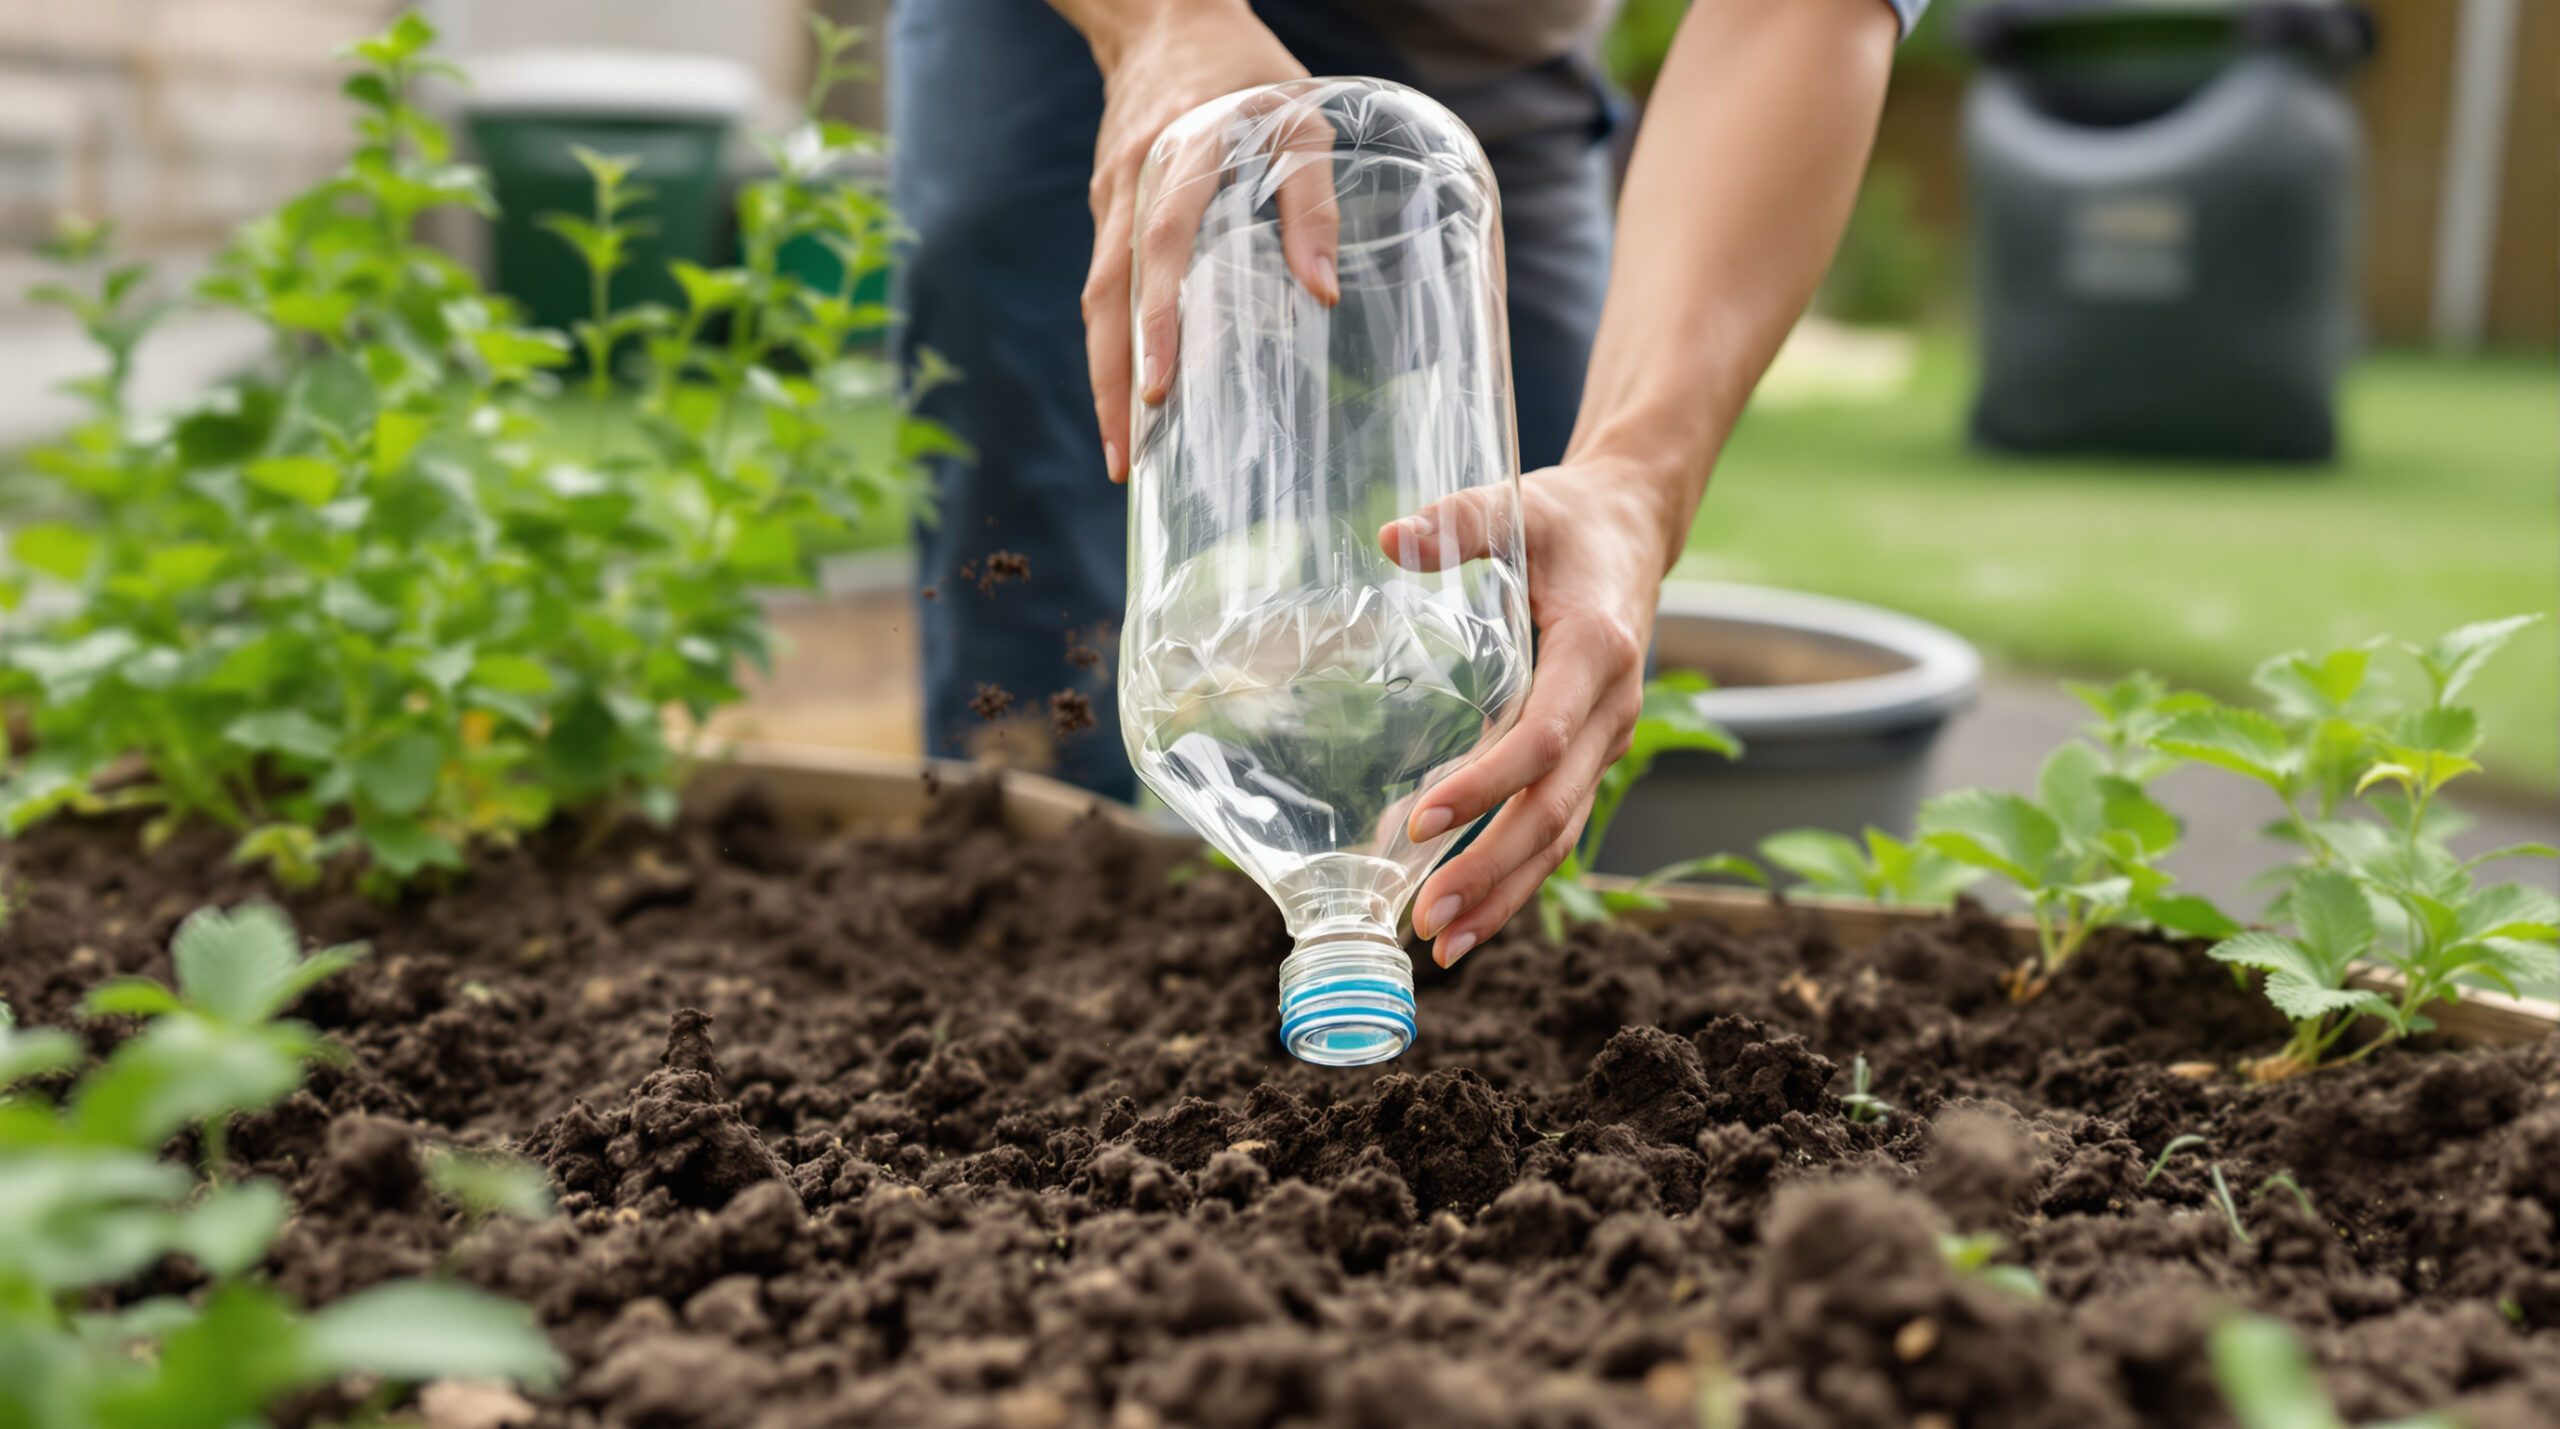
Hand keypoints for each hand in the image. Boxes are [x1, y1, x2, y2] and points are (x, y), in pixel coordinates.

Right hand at [1074, 2, 1335, 481]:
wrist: (1169, 20)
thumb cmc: (1252, 74)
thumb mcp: (1304, 118)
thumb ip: (1313, 200)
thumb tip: (1324, 295)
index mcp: (1182, 156)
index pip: (1160, 248)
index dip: (1154, 320)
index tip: (1156, 388)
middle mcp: (1133, 185)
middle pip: (1108, 296)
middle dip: (1111, 382)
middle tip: (1124, 461)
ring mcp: (1112, 199)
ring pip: (1097, 300)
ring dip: (1104, 376)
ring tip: (1124, 451)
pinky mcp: (1109, 209)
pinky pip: (1106, 287)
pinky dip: (1113, 343)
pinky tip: (1132, 393)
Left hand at [1380, 461, 1675, 965]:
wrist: (1631, 529)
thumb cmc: (1567, 520)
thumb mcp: (1517, 506)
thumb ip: (1458, 521)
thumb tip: (1390, 539)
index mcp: (1596, 651)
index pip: (1543, 738)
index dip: (1487, 785)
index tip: (1423, 819)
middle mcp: (1612, 709)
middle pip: (1556, 808)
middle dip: (1493, 869)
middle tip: (1428, 916)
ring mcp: (1608, 738)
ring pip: (1563, 832)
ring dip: (1506, 892)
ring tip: (1445, 942)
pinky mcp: (1593, 753)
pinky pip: (1561, 825)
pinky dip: (1520, 876)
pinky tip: (1472, 915)